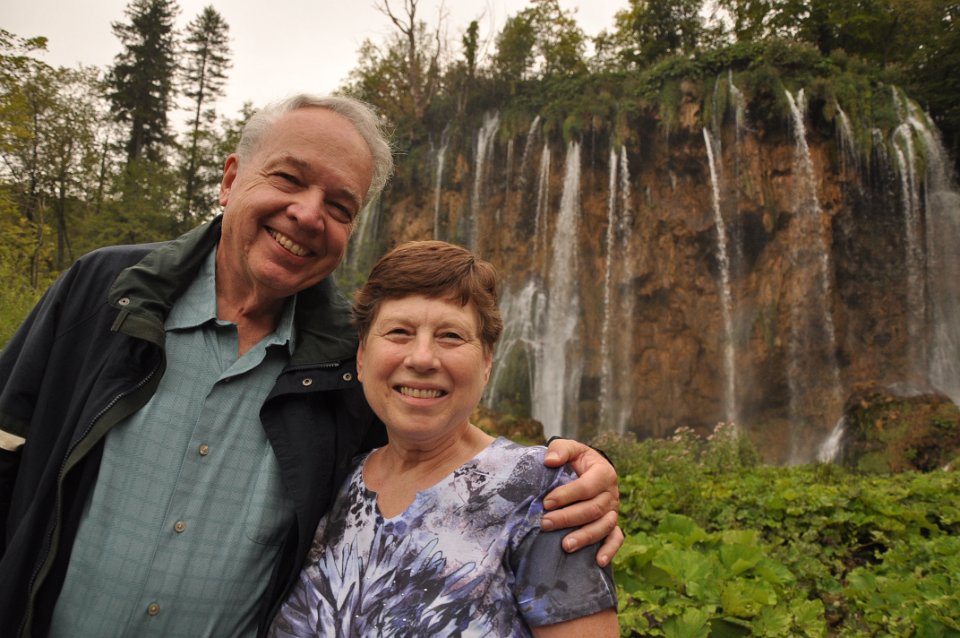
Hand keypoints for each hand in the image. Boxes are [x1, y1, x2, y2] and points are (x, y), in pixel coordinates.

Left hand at [541, 438, 622, 566]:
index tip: (546, 502)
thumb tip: (550, 461)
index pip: (586, 487)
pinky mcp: (613, 525)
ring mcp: (614, 511)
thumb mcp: (570, 448)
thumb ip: (560, 449)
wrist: (590, 470)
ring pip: (603, 527)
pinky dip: (609, 550)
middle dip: (568, 518)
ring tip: (565, 546)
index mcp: (604, 473)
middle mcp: (612, 494)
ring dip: (585, 537)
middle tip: (545, 523)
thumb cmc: (577, 460)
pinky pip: (616, 539)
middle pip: (593, 509)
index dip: (566, 495)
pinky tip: (598, 562)